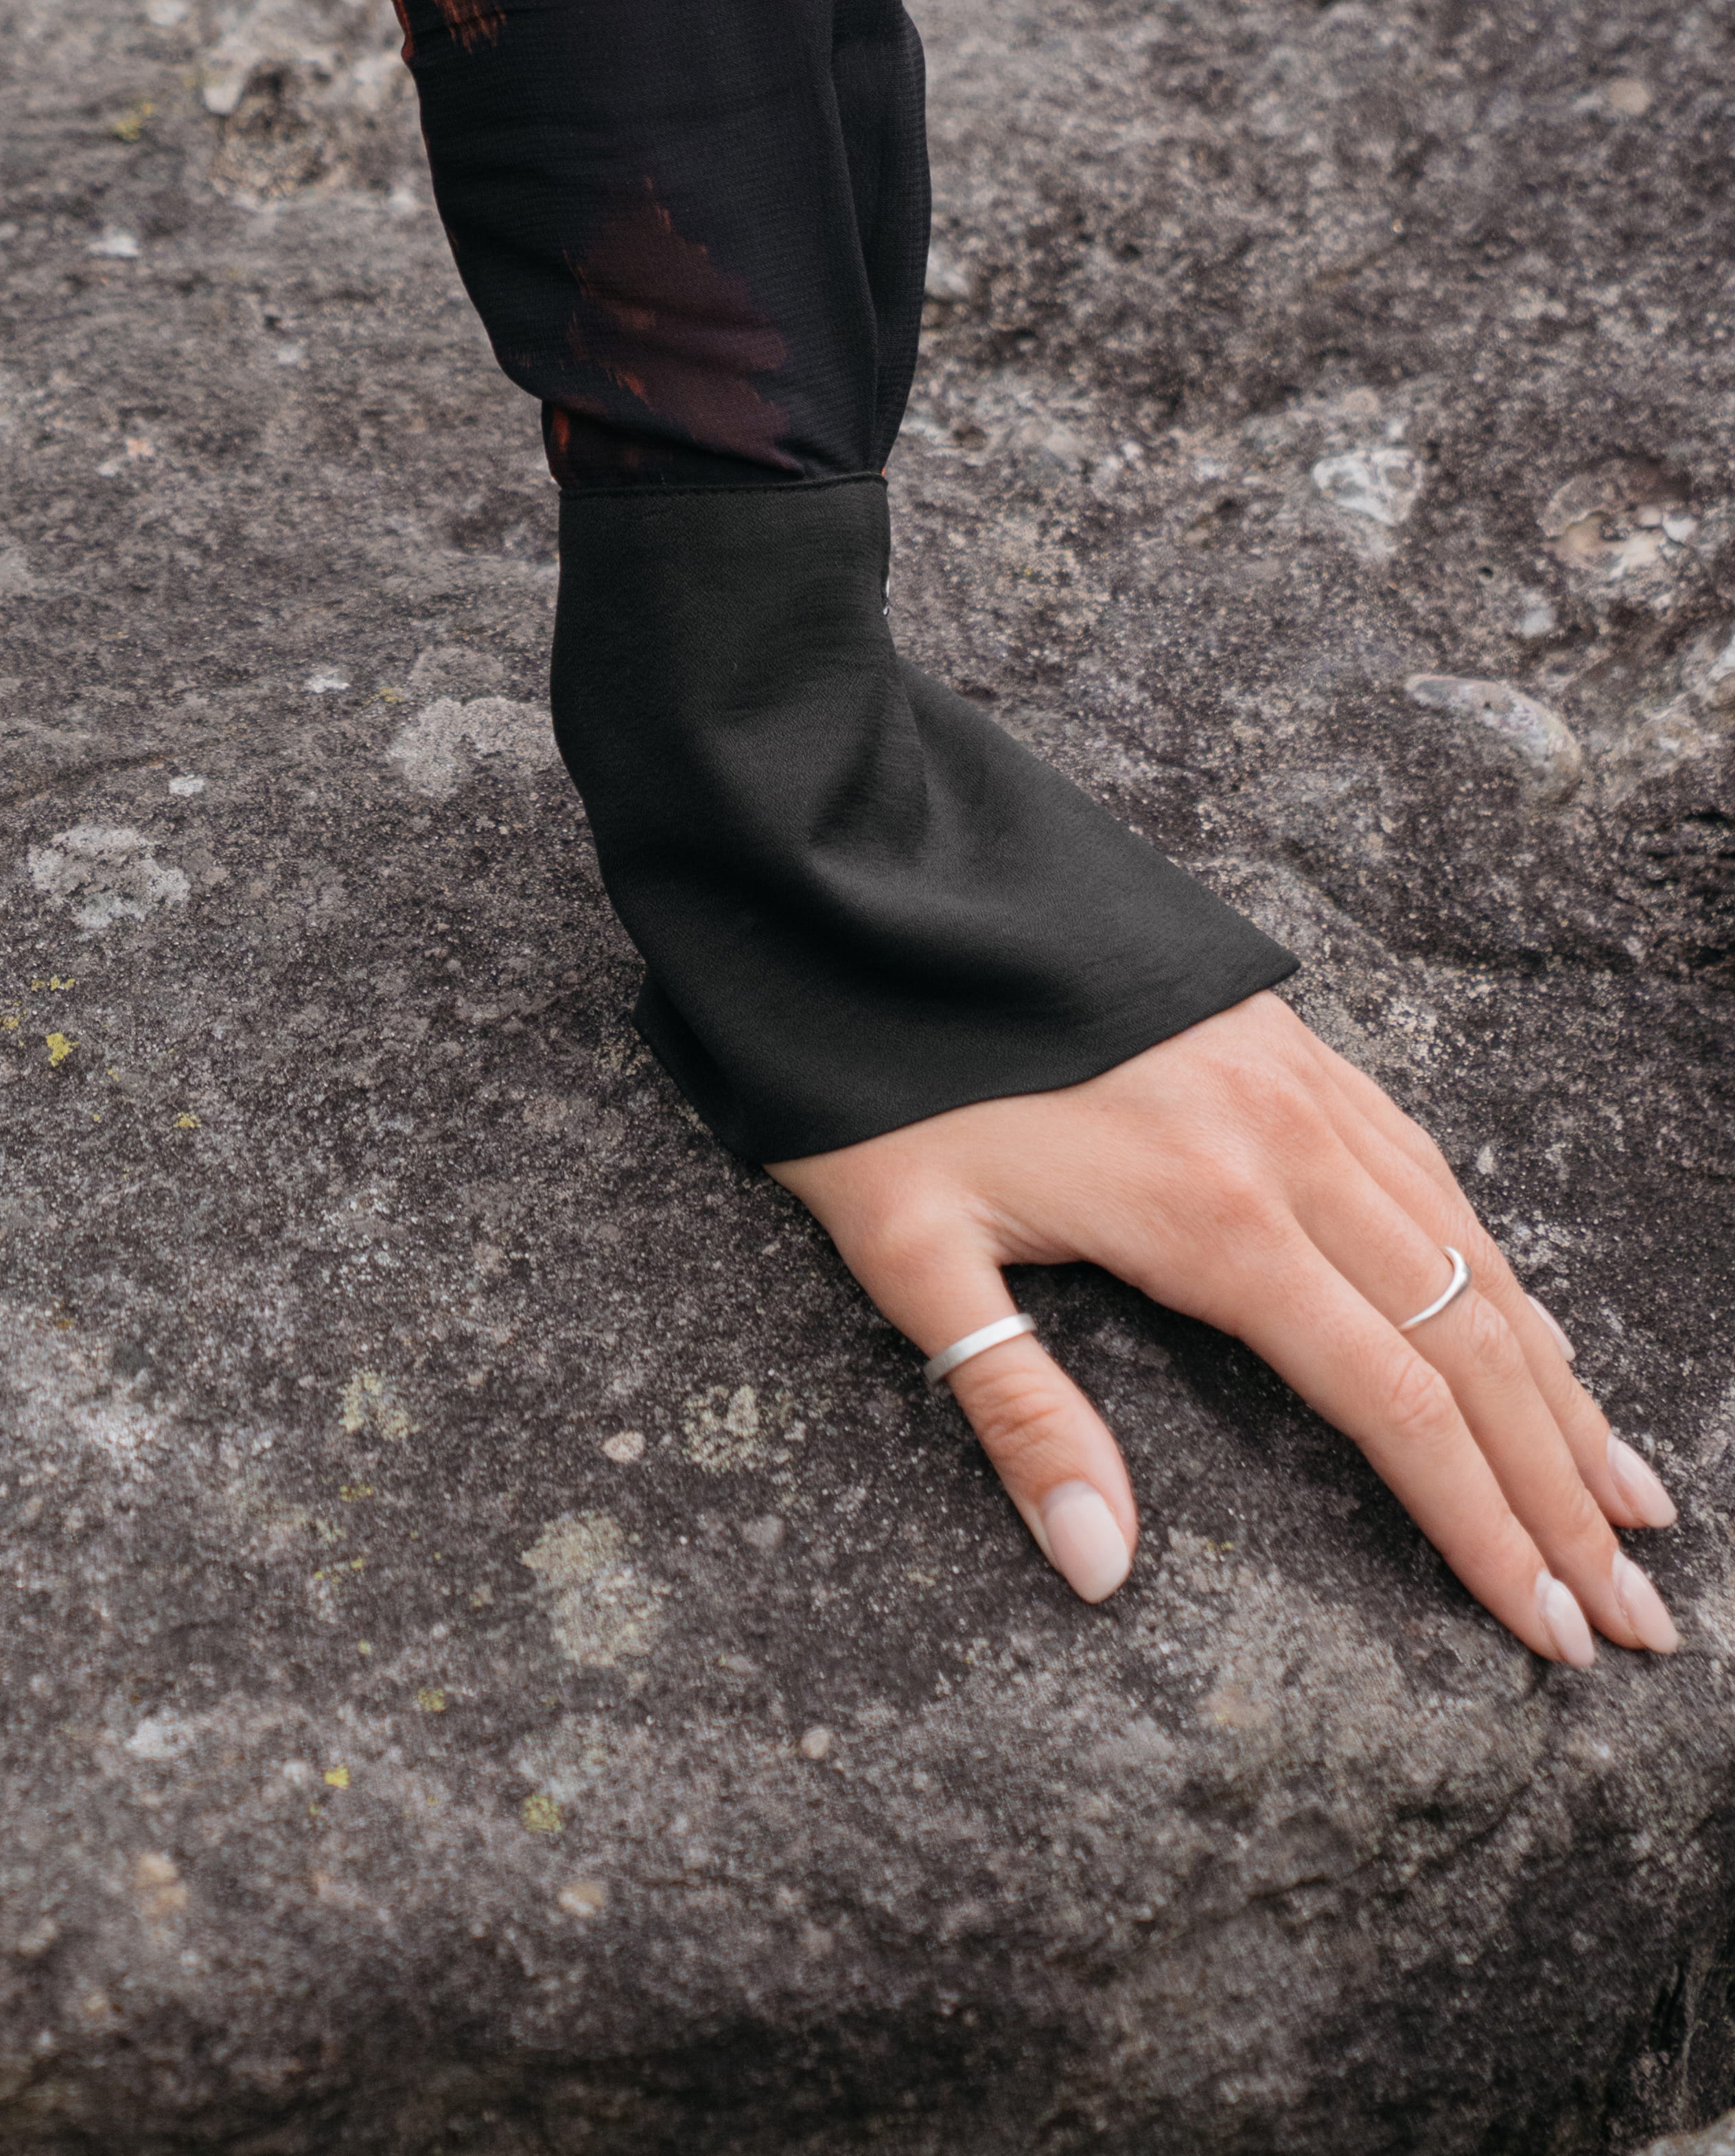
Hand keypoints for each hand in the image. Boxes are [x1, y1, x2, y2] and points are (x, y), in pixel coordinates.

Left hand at [779, 988, 1684, 1661]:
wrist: (861, 868)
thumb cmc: (873, 1071)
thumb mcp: (909, 1249)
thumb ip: (1018, 1413)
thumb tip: (1099, 1571)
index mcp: (1212, 1217)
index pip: (1396, 1408)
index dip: (1485, 1532)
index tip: (1557, 1635)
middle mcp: (1287, 1147)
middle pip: (1469, 1345)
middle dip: (1564, 1491)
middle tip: (1641, 1614)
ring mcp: (1297, 1083)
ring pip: (1471, 1255)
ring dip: (1559, 1388)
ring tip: (1633, 1498)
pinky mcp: (1283, 1041)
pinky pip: (1426, 1171)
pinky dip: (1500, 1270)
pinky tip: (1530, 1328)